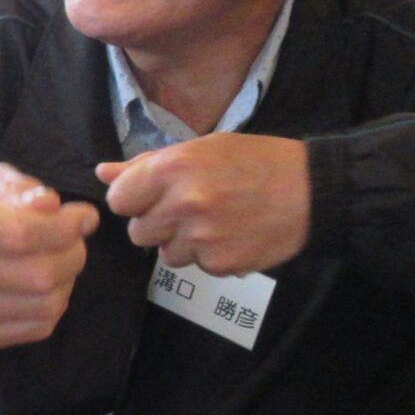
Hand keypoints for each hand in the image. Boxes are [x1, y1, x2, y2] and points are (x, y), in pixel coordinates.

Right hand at [0, 164, 98, 347]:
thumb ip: (20, 188)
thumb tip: (52, 206)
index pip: (22, 232)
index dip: (66, 226)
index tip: (84, 216)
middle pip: (38, 274)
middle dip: (74, 254)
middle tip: (76, 240)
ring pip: (44, 305)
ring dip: (69, 281)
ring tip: (61, 260)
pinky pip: (37, 328)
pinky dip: (55, 305)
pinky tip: (46, 286)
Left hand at [99, 133, 310, 274]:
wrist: (311, 190)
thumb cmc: (254, 162)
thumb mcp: (201, 149)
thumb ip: (147, 165)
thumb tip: (102, 173)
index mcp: (174, 167)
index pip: (119, 200)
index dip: (134, 199)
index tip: (154, 195)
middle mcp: (184, 203)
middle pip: (137, 232)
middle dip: (157, 224)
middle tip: (190, 208)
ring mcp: (202, 237)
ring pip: (165, 254)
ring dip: (182, 242)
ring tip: (215, 220)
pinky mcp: (220, 264)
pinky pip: (196, 266)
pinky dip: (209, 256)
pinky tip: (232, 234)